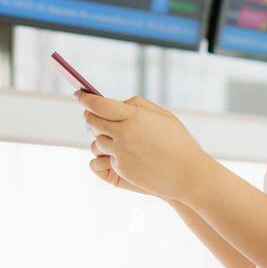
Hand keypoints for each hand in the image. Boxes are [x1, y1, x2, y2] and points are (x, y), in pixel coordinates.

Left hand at [74, 92, 217, 202]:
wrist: (188, 174)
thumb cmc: (178, 141)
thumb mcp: (162, 115)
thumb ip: (137, 105)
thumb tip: (117, 102)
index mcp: (134, 116)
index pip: (99, 104)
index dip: (85, 98)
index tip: (78, 94)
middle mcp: (123, 133)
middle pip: (93, 121)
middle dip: (89, 116)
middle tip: (88, 113)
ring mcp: (120, 153)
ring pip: (97, 141)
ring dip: (100, 136)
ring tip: (111, 134)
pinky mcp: (120, 170)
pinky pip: (106, 158)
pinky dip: (111, 153)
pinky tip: (122, 152)